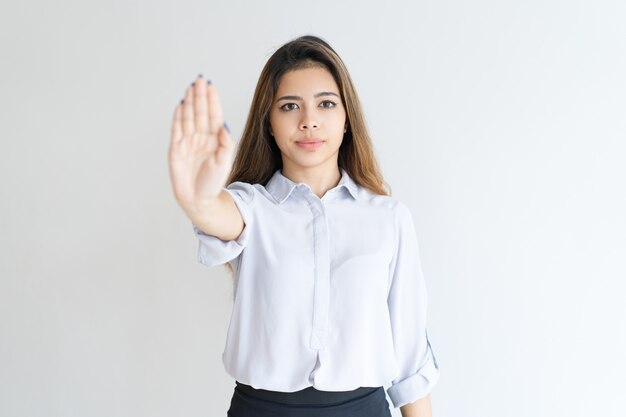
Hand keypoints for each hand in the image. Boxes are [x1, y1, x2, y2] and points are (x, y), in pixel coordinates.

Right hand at [168, 75, 233, 208]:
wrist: (199, 199)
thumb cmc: (213, 183)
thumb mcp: (225, 162)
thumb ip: (226, 144)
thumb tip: (224, 125)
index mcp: (215, 140)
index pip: (214, 115)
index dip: (212, 100)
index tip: (211, 86)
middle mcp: (202, 138)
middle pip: (200, 112)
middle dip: (200, 96)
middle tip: (199, 79)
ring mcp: (188, 142)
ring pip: (188, 117)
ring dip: (189, 102)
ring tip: (190, 87)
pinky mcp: (176, 149)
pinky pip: (177, 129)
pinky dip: (178, 116)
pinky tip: (180, 104)